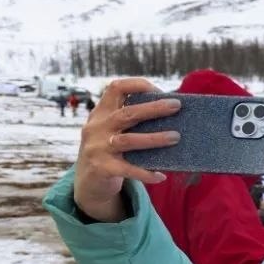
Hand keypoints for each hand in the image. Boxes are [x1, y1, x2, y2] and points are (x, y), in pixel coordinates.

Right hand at [74, 78, 181, 221]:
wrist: (87, 179)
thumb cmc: (110, 148)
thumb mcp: (113, 129)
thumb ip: (133, 119)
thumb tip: (174, 114)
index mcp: (102, 112)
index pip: (116, 88)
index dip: (138, 85)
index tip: (160, 91)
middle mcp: (97, 127)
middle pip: (127, 113)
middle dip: (153, 108)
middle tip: (177, 106)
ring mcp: (97, 148)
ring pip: (129, 140)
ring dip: (154, 138)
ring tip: (175, 137)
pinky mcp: (101, 168)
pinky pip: (127, 169)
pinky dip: (146, 173)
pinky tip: (161, 176)